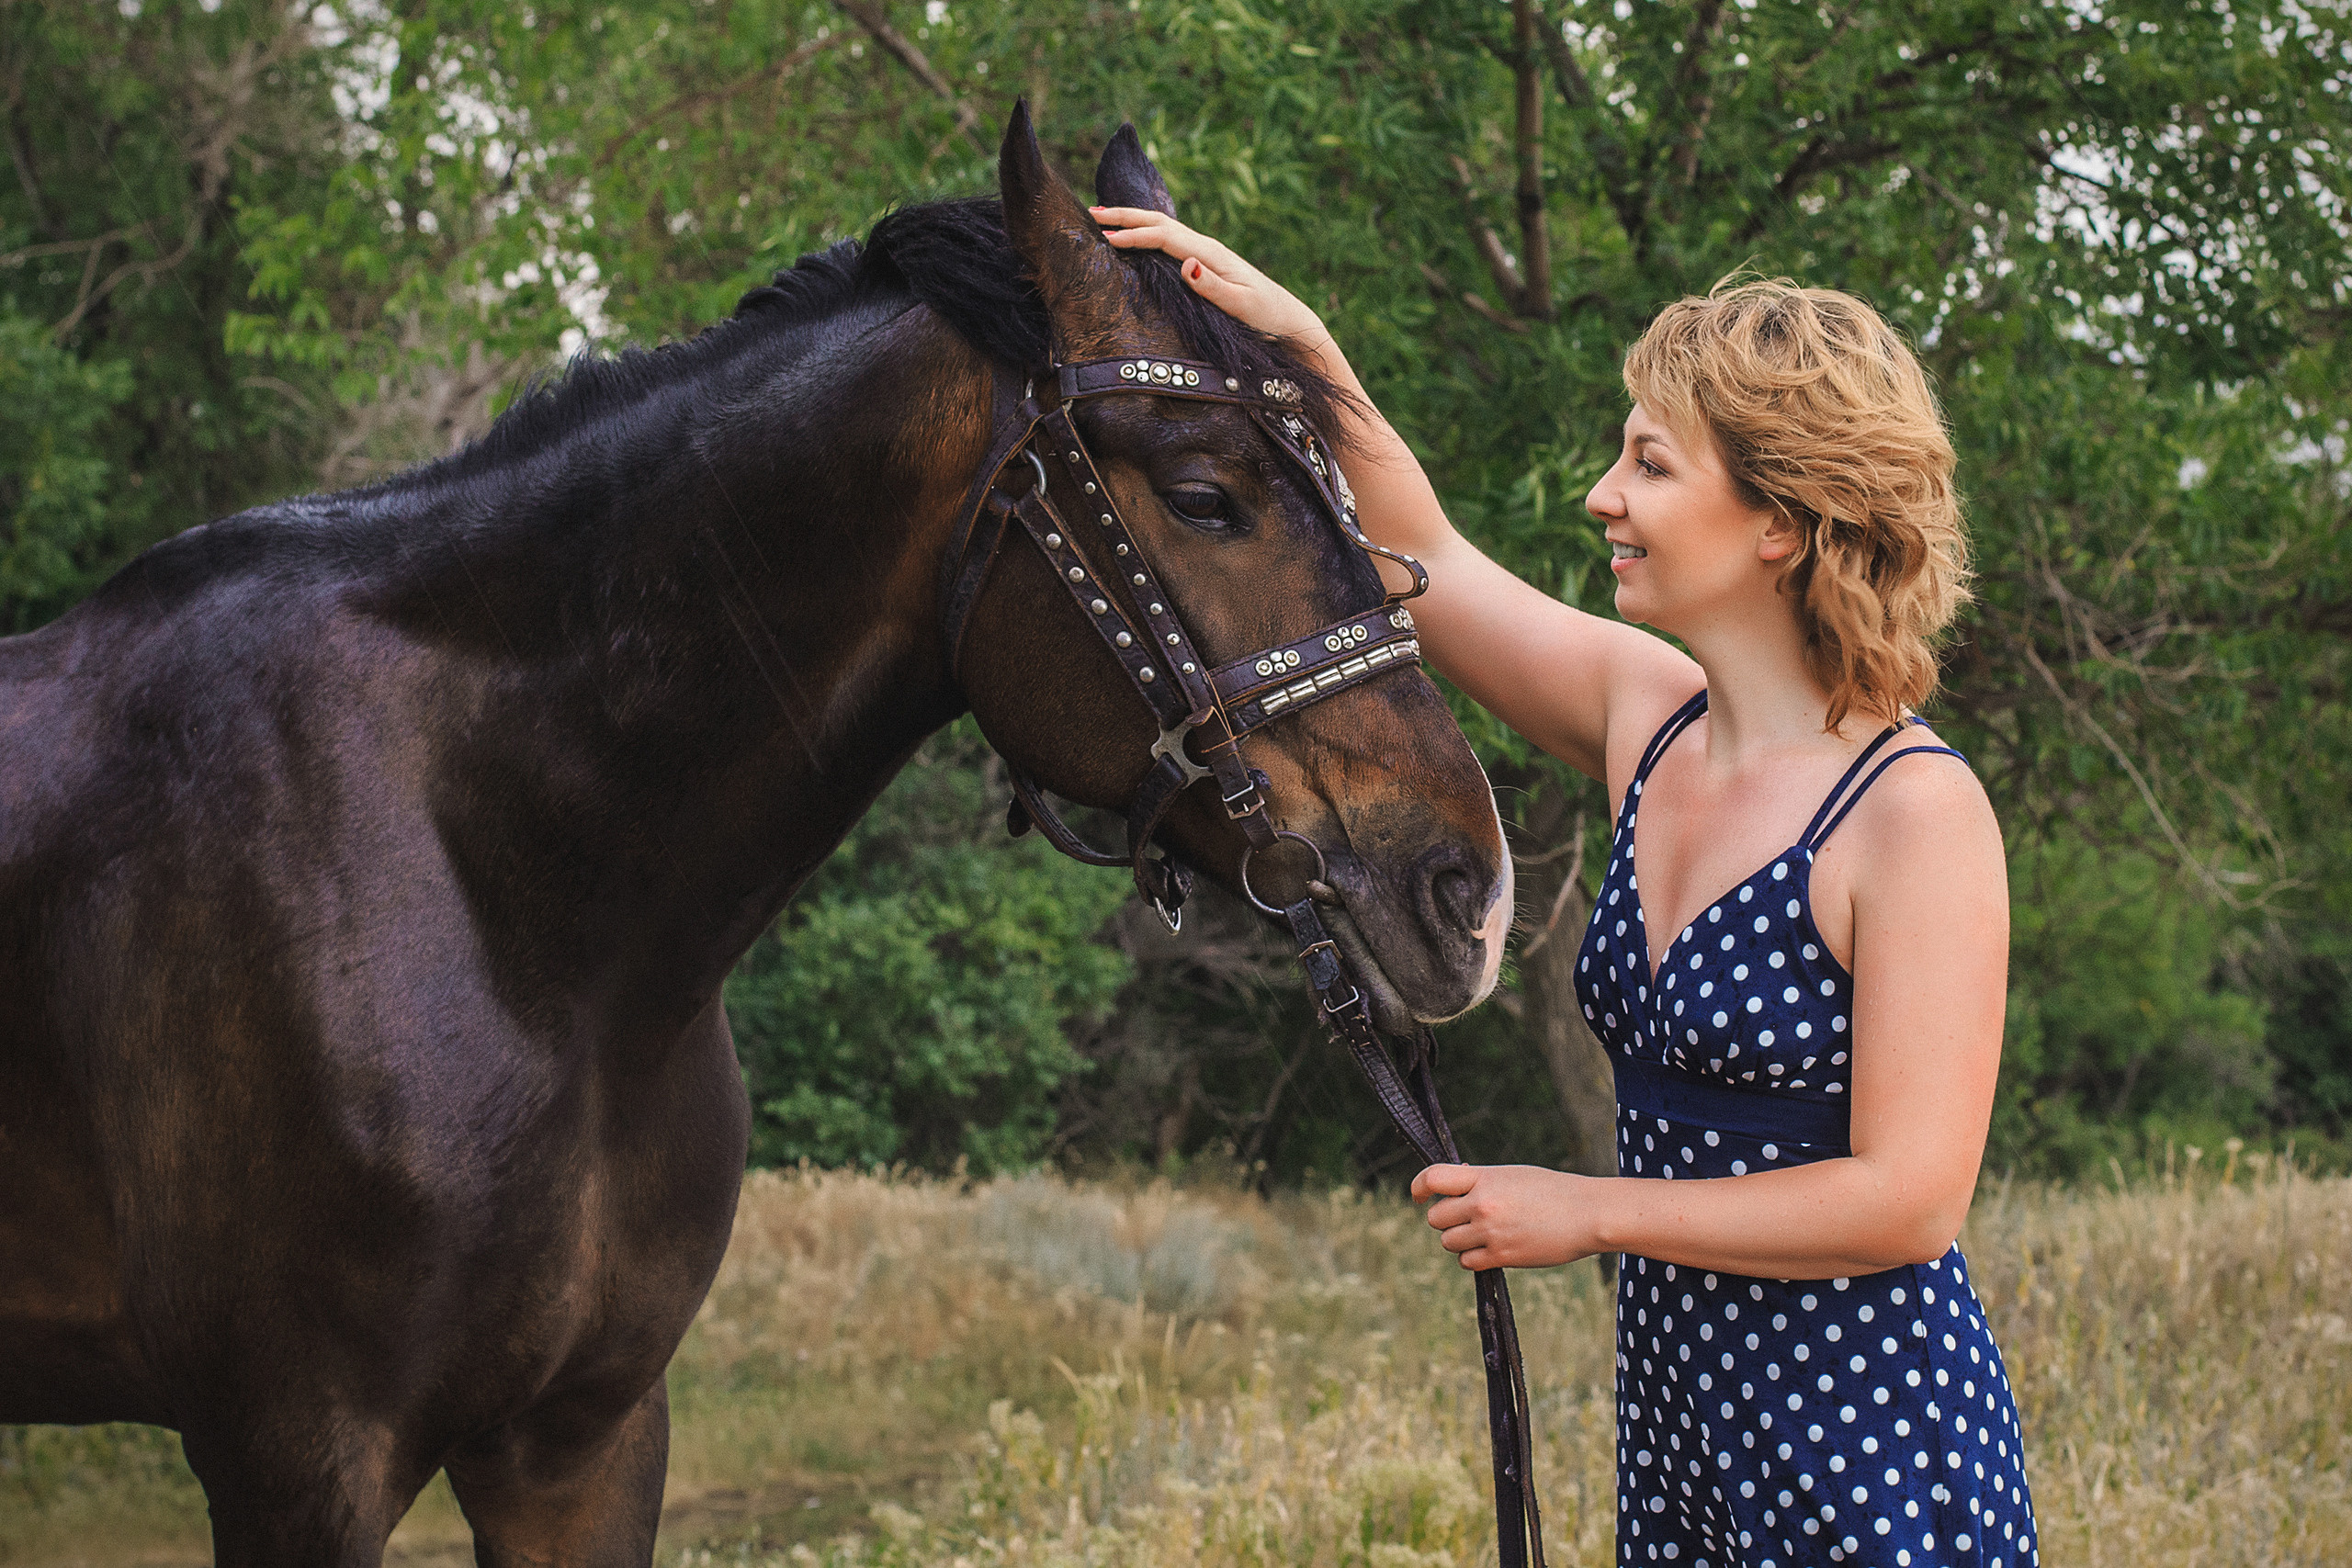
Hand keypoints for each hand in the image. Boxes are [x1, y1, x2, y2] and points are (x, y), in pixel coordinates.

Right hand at [1090, 206, 1331, 350]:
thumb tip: (1185, 264)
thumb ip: (1212, 287)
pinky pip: (1167, 241)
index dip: (1133, 235)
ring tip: (1102, 217)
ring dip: (1132, 220)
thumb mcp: (1241, 306)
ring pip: (1162, 228)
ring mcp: (1205, 253)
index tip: (1105, 237)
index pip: (1163, 237)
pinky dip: (1145, 233)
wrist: (1288, 318)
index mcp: (1210, 254)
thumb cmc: (1266, 316)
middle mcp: (1206, 247)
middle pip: (1159, 222)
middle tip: (1091, 212)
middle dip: (1125, 216)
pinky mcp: (1204, 262)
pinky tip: (1133, 237)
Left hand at [1411, 1163, 1596, 1270]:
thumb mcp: (1513, 1175)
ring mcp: (1490, 1231)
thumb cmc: (1552, 1191)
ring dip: (1460, 1240)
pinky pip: (1466, 1262)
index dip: (1419, 1187)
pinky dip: (1473, 1258)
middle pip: (1435, 1218)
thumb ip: (1481, 1181)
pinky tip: (1492, 1249)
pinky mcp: (1501, 1256)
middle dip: (1446, 1219)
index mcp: (1484, 1177)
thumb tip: (1452, 1188)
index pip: (1434, 1178)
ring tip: (1484, 1233)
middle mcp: (1482, 1203)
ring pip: (1448, 1242)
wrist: (1587, 1214)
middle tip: (1468, 1218)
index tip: (1418, 1197)